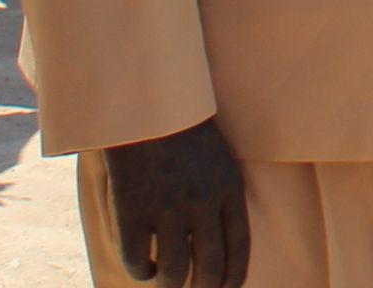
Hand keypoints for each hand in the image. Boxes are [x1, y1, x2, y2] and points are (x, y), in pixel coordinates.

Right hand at [103, 116, 246, 287]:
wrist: (144, 103)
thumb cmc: (182, 132)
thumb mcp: (218, 160)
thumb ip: (223, 198)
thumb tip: (220, 248)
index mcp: (228, 189)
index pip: (239, 251)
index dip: (233, 280)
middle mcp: (202, 202)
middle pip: (210, 270)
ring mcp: (167, 207)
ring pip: (175, 273)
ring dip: (171, 286)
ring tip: (167, 282)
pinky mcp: (132, 210)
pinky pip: (138, 261)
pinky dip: (142, 272)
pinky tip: (144, 266)